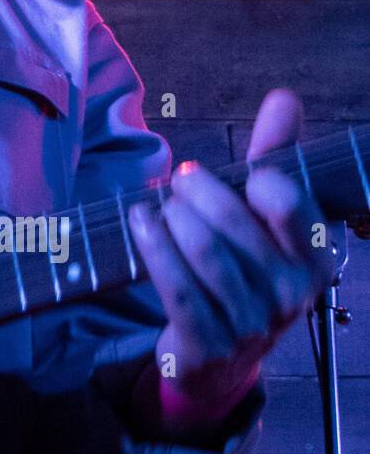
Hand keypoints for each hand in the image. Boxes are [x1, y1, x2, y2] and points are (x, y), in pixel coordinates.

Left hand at [129, 89, 332, 437]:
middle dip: (199, 190)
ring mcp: (249, 323)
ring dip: (172, 216)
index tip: (247, 174)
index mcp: (314, 259)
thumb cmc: (246, 268)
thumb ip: (276, 156)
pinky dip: (152, 245)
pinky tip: (140, 222)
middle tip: (182, 177)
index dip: (264, 181)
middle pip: (233, 225)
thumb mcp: (266, 215)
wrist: (221, 356)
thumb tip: (284, 97)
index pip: (292, 206)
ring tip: (161, 202)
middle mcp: (290, 295)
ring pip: (201, 252)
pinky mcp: (207, 342)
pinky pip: (174, 285)